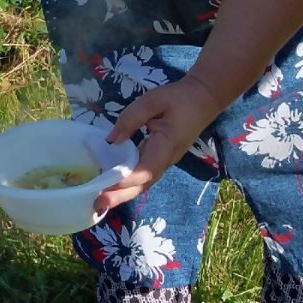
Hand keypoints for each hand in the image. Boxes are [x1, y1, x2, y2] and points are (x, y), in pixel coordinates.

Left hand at [94, 74, 228, 218]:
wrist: (204, 99)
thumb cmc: (179, 98)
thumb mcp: (153, 100)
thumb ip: (131, 118)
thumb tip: (111, 140)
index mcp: (166, 146)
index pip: (146, 169)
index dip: (127, 179)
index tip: (107, 185)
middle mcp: (166, 160)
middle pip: (143, 184)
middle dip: (121, 196)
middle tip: (98, 204)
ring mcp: (164, 161)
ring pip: (143, 182)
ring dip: (123, 193)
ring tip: (100, 199)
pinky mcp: (160, 158)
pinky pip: (143, 174)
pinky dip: (128, 182)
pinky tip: (112, 183)